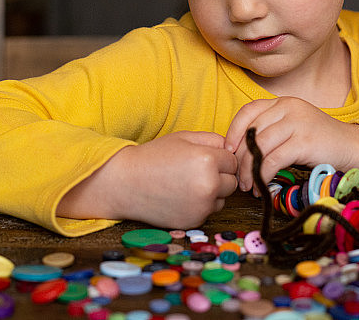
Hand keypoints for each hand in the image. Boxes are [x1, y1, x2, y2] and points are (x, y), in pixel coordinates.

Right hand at [57, 131, 237, 228]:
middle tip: (195, 170)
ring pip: (223, 198)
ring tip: (186, 183)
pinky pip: (209, 211)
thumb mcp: (184, 137)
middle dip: (220, 176)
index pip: (233, 161)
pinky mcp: (194, 221)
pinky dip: (201, 205)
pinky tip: (181, 196)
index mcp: (208, 160)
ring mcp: (202, 207)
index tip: (204, 157)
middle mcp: (208, 185)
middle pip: (232, 181)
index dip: (220, 158)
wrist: (125, 183)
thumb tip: (233, 149)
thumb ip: (213, 140)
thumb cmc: (154, 157)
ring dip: (213, 192)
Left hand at [225, 97, 358, 192]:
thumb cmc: (321, 143)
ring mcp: (297, 122)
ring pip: (259, 147)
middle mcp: (288, 107)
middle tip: (237, 177)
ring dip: (249, 170)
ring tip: (248, 185)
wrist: (355, 148)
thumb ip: (271, 131)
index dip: (233, 132)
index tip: (227, 152)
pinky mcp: (304, 141)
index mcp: (283, 102)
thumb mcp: (294, 128)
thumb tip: (240, 152)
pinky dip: (263, 176)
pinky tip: (261, 187)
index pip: (248, 112)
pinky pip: (273, 160)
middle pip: (251, 132)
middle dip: (240, 158)